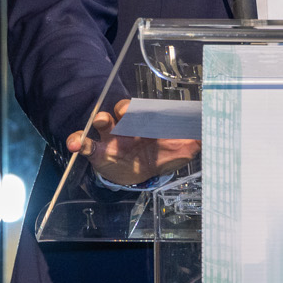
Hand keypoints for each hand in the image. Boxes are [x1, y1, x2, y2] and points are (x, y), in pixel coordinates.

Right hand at [65, 98, 198, 187]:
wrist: (136, 175)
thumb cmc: (156, 157)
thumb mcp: (176, 152)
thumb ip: (191, 144)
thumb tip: (207, 137)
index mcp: (145, 122)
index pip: (145, 108)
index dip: (146, 106)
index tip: (148, 108)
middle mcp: (127, 125)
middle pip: (121, 110)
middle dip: (122, 108)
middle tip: (124, 112)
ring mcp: (110, 137)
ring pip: (102, 121)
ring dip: (99, 119)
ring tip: (100, 120)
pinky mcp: (98, 152)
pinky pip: (85, 144)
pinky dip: (78, 141)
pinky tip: (75, 144)